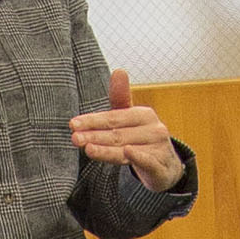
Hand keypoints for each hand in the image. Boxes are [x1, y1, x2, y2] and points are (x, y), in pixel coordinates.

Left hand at [70, 69, 183, 193]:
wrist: (166, 167)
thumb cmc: (143, 140)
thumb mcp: (131, 120)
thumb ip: (120, 99)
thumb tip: (119, 71)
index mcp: (143, 115)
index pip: (113, 117)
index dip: (92, 121)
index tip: (73, 124)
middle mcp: (153, 129)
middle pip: (117, 133)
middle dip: (94, 136)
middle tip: (75, 138)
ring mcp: (158, 148)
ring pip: (127, 149)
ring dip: (106, 150)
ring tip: (88, 149)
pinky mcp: (161, 166)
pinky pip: (148, 161)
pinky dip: (138, 156)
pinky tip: (127, 152)